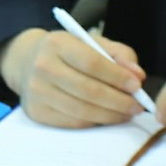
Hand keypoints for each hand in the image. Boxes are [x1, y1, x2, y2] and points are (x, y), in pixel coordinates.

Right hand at [0, 28, 148, 128]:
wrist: (27, 62)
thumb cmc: (68, 52)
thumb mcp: (92, 43)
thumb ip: (119, 55)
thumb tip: (138, 76)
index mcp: (57, 44)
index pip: (92, 63)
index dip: (117, 77)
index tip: (137, 86)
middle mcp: (43, 67)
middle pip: (88, 90)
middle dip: (119, 101)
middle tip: (137, 106)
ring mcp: (37, 92)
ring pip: (82, 110)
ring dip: (111, 115)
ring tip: (127, 113)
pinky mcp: (36, 112)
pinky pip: (73, 122)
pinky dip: (95, 122)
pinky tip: (107, 117)